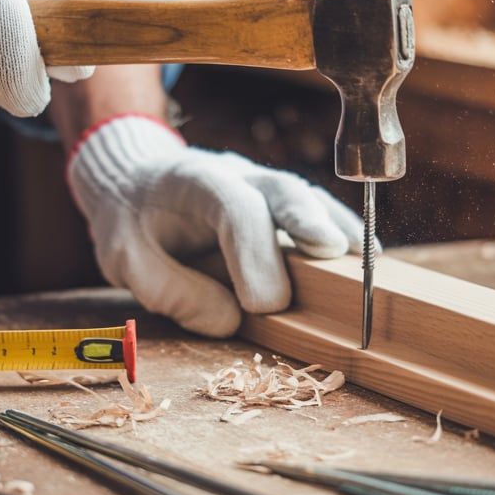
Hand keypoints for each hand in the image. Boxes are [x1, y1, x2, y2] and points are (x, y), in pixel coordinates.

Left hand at [68, 115, 365, 336]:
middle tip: (334, 253)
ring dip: (338, 228)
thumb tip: (231, 320)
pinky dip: (341, 232)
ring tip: (369, 262)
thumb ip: (171, 291)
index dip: (255, 254)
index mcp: (191, 182)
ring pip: (308, 197)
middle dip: (308, 219)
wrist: (136, 182)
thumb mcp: (125, 260)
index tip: (265, 305)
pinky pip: (317, 212)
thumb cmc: (131, 222)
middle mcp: (236, 174)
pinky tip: (365, 258)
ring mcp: (264, 183)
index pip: (233, 207)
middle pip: (281, 188)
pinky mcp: (280, 202)